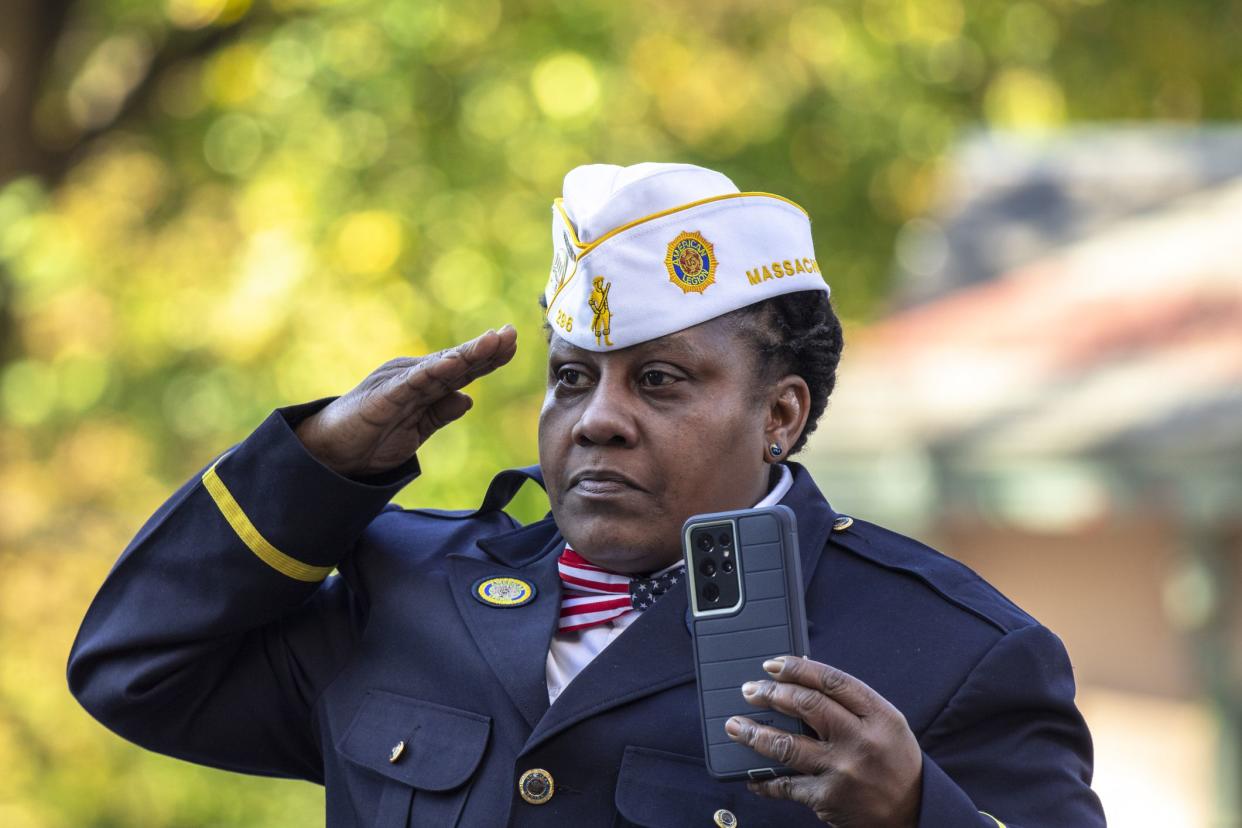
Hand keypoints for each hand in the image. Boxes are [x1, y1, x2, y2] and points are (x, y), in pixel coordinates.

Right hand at [294, 325, 517, 476]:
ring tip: (492, 341)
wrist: (331, 453)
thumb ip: (440, 413)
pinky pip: (412, 383)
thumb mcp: (417, 430)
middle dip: (485, 348)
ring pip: (440, 366)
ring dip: (467, 353)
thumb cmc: (373, 438)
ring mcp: (399, 383)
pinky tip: (453, 364)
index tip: (513, 343)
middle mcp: (414, 377)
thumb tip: (469, 399)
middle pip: (456, 361)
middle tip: (511, 333)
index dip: (488, 356)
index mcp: (425, 385)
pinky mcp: (383, 396)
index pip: (462, 369)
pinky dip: (434, 372)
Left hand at [724, 656, 922, 826]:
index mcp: (879, 715)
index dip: (797, 668)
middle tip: (750, 691)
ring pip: (787, 745)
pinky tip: (752, 776)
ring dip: (754, 734)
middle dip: (770, 694)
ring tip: (735, 726)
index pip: (832, 681)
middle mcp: (861, 740)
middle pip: (806, 706)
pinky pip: (786, 785)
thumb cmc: (893, 760)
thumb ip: (850, 702)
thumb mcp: (885, 723)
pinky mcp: (827, 799)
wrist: (913, 812)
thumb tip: (802, 673)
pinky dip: (765, 781)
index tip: (772, 665)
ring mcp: (842, 771)